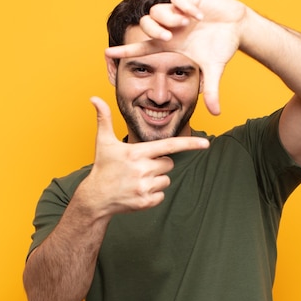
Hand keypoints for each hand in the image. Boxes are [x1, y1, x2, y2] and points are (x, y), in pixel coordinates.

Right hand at [83, 97, 208, 215]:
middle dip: (159, 164)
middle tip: (139, 167)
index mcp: (137, 153)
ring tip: (136, 180)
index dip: (190, 144)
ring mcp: (144, 187)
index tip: (206, 143)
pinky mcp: (146, 202)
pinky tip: (137, 192)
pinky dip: (153, 194)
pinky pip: (162, 195)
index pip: (169, 146)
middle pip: (169, 163)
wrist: (96, 198)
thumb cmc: (103, 167)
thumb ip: (104, 119)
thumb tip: (94, 98)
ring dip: (155, 179)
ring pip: (166, 179)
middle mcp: (142, 169)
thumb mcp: (103, 142)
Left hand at [104, 0, 247, 114]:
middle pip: (146, 26)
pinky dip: (186, 7)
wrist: (237, 25)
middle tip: (170, 36)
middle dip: (155, 31)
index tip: (108, 54)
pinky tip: (199, 16)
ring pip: (157, 10)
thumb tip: (216, 113)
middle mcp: (170, 28)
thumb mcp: (214, 69)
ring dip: (169, 18)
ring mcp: (178, 13)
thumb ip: (211, 90)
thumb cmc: (221, 45)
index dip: (126, 51)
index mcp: (170, 44)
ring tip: (187, 24)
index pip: (143, 48)